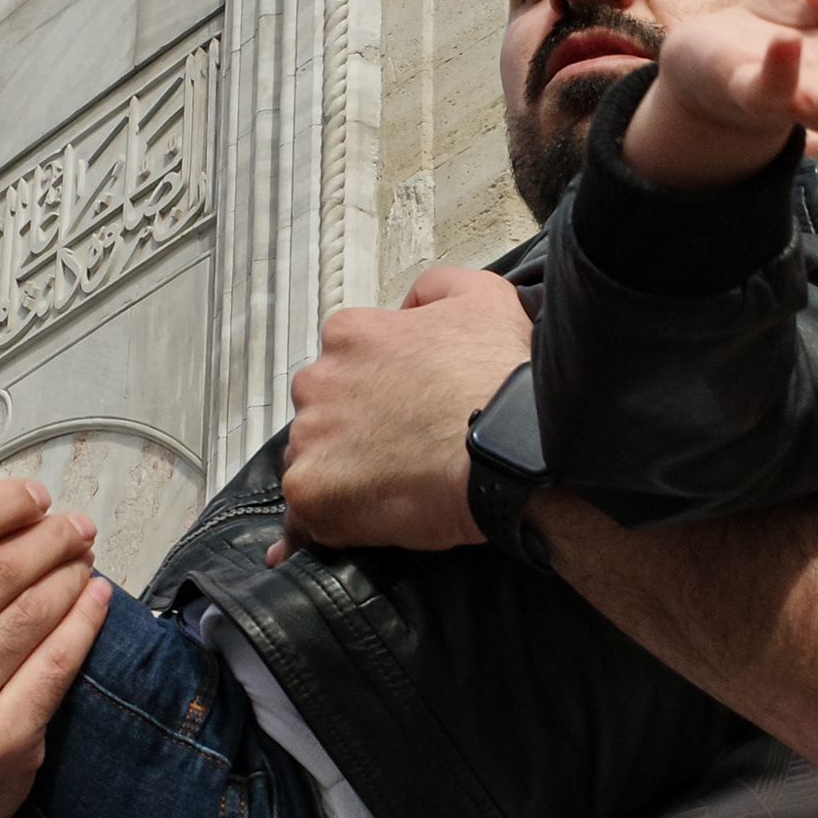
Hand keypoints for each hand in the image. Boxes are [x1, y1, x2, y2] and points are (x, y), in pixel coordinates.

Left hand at [274, 267, 534, 553]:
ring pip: (314, 460)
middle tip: (403, 452)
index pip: (346, 362)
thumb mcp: (483, 297)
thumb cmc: (500, 380)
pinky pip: (306, 516)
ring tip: (396, 492)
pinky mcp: (312, 492)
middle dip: (353, 431)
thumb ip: (433, 290)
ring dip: (343, 474)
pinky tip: (356, 528)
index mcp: (350, 335)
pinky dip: (326, 523)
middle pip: (323, 411)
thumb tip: (409, 309)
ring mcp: (310, 438)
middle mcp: (317, 380)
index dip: (378, 389)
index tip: (407, 411)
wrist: (512, 453)